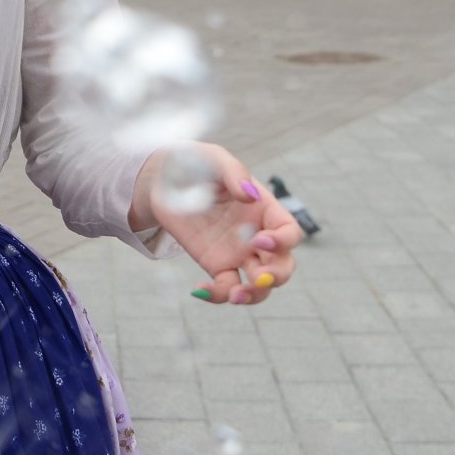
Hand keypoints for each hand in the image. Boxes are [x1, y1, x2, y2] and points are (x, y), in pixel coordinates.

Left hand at [134, 142, 302, 306]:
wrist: (165, 180)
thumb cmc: (197, 165)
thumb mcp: (214, 159)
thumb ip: (234, 173)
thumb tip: (248, 195)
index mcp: (265, 210)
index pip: (289, 232)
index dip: (283, 241)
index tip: (260, 239)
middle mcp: (258, 235)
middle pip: (282, 265)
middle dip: (277, 276)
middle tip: (260, 278)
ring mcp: (239, 253)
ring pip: (260, 284)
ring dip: (255, 295)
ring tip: (236, 296)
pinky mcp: (216, 264)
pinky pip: (225, 287)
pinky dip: (218, 295)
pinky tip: (199, 290)